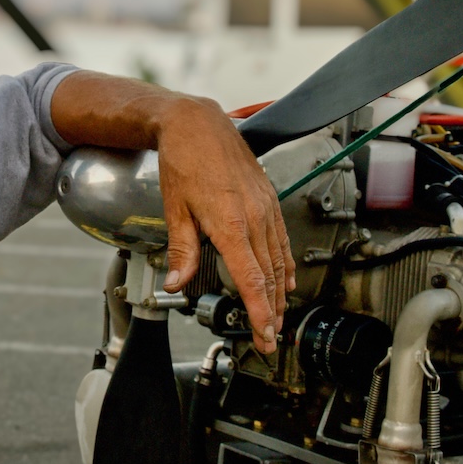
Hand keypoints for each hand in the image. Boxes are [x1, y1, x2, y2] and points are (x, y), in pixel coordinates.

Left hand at [154, 96, 292, 353]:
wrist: (199, 124)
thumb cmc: (184, 160)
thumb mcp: (175, 208)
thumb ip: (182, 250)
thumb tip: (177, 283)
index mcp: (231, 224)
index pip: (251, 280)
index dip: (260, 312)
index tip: (264, 335)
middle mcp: (254, 218)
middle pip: (269, 276)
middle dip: (272, 312)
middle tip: (270, 339)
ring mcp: (265, 207)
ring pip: (279, 260)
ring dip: (280, 293)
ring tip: (278, 317)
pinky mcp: (269, 199)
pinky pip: (282, 239)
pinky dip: (286, 264)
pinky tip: (287, 279)